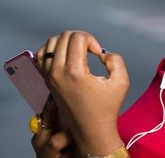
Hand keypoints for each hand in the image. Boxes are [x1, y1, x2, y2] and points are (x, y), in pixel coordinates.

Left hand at [36, 31, 129, 155]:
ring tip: (79, 52)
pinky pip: (43, 54)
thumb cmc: (106, 107)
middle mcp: (57, 72)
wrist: (90, 128)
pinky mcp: (46, 79)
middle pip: (64, 36)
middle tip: (91, 50)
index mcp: (74, 72)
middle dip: (81, 38)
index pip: (77, 37)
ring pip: (51, 42)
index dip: (92, 40)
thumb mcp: (121, 81)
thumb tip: (101, 52)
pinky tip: (67, 55)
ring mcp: (49, 76)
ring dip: (67, 41)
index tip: (98, 53)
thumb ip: (115, 60)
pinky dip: (54, 49)